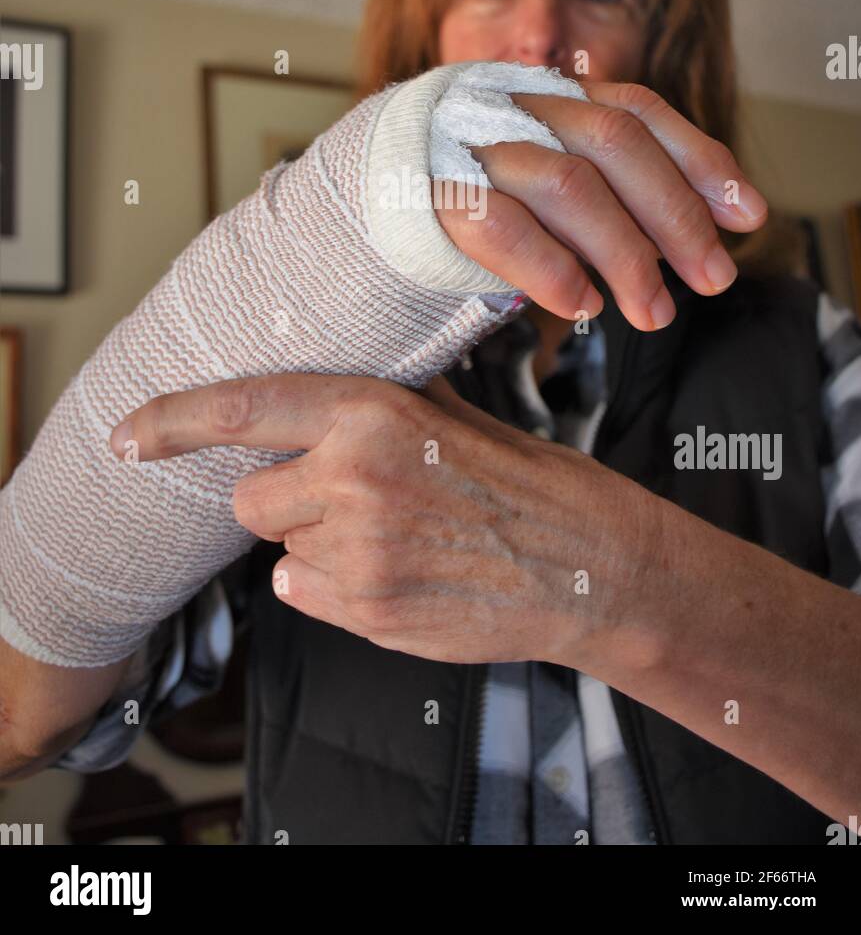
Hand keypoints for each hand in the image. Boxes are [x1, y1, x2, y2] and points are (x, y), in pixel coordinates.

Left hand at [110, 372, 651, 666]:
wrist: (586, 563)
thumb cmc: (519, 479)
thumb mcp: (444, 412)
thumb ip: (364, 405)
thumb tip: (295, 400)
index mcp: (371, 410)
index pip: (243, 408)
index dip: (171, 422)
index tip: (125, 437)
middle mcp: (354, 476)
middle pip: (252, 499)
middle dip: (286, 502)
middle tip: (356, 499)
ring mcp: (359, 551)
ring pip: (284, 552)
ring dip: (321, 547)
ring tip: (401, 538)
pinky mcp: (369, 611)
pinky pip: (308, 596)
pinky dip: (339, 590)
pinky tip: (402, 574)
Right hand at [434, 81, 767, 329]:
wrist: (362, 194)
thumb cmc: (473, 191)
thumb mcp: (544, 171)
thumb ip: (610, 181)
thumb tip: (713, 220)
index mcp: (545, 94)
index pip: (636, 111)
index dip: (698, 158)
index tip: (749, 215)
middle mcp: (510, 105)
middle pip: (614, 144)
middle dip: (676, 215)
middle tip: (715, 278)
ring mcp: (468, 144)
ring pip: (567, 183)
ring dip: (624, 255)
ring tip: (653, 312)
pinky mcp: (431, 193)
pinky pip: (501, 226)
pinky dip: (551, 269)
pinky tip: (581, 304)